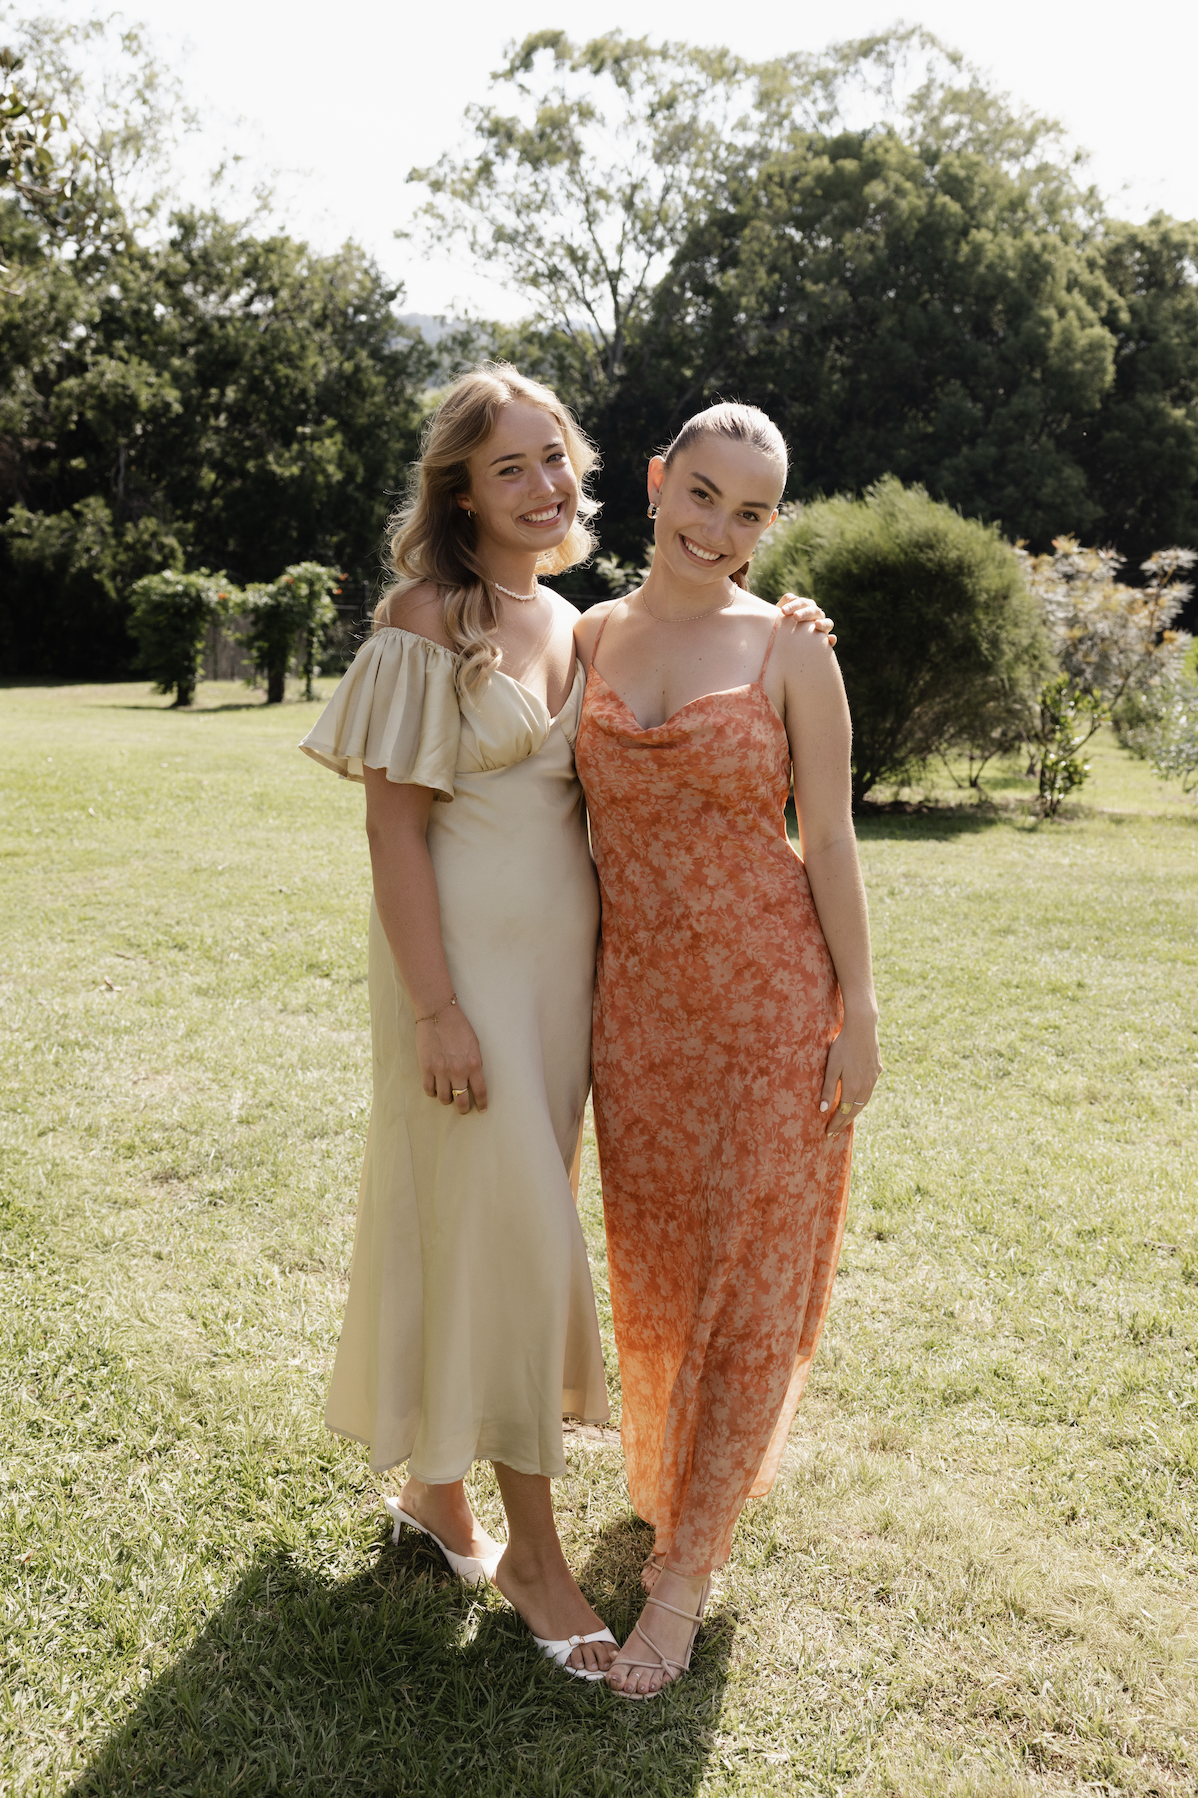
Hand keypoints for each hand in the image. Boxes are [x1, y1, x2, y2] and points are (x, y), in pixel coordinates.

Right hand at [416, 1003, 487, 1112]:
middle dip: (463, 1108)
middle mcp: (458, 1070)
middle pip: (461, 1101)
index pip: (479, 1091)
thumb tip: (473, 1079)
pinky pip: (429, 1090)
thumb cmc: (459, 1026)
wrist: (438, 1013)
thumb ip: (474, 1063)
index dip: (481, 1104)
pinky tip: (435, 1089)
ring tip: (448, 1095)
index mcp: (473, 1064)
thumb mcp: (474, 1045)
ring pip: (444, 1098)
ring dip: (447, 1099)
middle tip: (463, 1109)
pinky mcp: (426, 1067)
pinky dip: (432, 1092)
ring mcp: (440, 1070)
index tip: (481, 1109)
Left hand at [778, 593, 835, 645]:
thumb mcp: (779, 617)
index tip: (783, 611)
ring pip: (828, 623)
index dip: (793, 605)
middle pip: (814, 611)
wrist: (783, 645)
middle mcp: (816, 616)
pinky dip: (832, 639)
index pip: (802, 603)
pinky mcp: (826, 642)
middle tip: (795, 616)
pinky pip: (831, 640)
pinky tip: (830, 639)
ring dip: (823, 623)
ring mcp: (823, 629)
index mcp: (806, 608)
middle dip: (805, 612)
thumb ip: (784, 606)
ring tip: (816, 624)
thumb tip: (790, 600)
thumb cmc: (780, 628)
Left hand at [820, 1013, 880, 1136]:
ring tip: (845, 1118)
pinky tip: (857, 1099)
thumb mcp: (831, 1067)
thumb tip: (823, 1110)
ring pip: (863, 1102)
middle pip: (854, 1110)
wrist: (862, 1027)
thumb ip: (828, 1089)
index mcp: (853, 1087)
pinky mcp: (877, 1070)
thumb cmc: (842, 1046)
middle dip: (844, 1122)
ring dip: (854, 1111)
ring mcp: (873, 1078)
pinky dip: (861, 1099)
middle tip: (835, 1131)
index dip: (836, 1124)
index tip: (828, 1133)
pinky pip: (869, 1090)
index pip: (843, 1113)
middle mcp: (865, 1086)